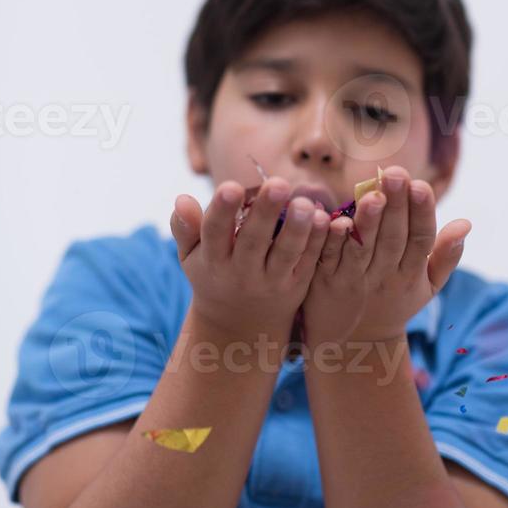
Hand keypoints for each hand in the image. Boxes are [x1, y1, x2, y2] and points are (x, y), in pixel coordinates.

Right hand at [170, 177, 330, 341]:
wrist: (240, 324)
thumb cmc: (212, 273)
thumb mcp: (191, 256)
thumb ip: (185, 227)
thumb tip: (181, 198)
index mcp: (213, 260)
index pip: (215, 233)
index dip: (222, 211)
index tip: (231, 186)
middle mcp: (242, 272)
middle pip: (254, 241)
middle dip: (266, 213)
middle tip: (278, 183)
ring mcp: (272, 281)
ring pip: (286, 254)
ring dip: (297, 228)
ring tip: (305, 203)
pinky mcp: (297, 285)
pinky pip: (308, 261)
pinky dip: (317, 241)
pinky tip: (325, 218)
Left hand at [302, 165, 471, 345]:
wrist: (356, 344)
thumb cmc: (395, 302)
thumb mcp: (427, 286)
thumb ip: (446, 255)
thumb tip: (466, 223)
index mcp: (412, 274)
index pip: (420, 239)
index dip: (422, 214)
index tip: (421, 185)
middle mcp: (385, 276)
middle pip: (393, 238)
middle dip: (396, 206)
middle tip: (395, 173)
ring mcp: (356, 280)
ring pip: (363, 248)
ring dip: (368, 221)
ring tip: (372, 193)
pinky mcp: (326, 281)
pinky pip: (330, 259)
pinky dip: (333, 240)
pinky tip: (336, 218)